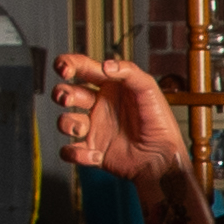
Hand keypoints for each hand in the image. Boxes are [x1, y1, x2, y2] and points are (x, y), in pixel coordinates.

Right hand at [55, 52, 191, 185]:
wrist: (162, 158)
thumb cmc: (160, 123)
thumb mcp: (149, 89)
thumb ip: (129, 72)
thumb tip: (105, 66)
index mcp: (110, 87)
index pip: (83, 70)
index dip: (68, 64)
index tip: (63, 69)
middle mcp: (98, 106)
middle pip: (66, 94)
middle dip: (62, 94)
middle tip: (68, 99)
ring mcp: (94, 129)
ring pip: (64, 121)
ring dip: (68, 123)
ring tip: (83, 128)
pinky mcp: (92, 151)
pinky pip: (69, 151)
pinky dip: (75, 154)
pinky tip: (95, 155)